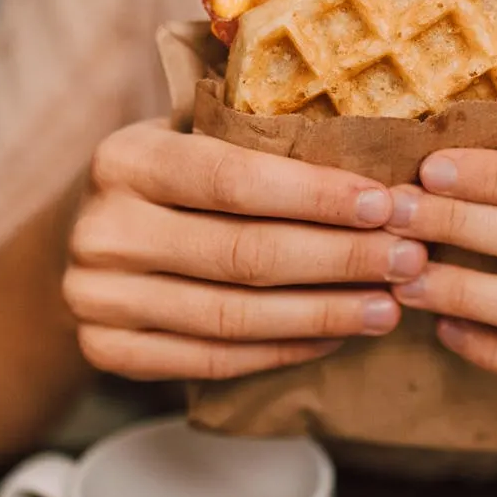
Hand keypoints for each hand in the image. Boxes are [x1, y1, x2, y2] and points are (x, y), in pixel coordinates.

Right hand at [63, 120, 426, 380]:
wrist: (88, 237)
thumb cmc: (171, 180)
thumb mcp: (193, 136)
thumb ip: (257, 137)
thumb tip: (379, 148)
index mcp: (125, 158)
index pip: (233, 180)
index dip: (316, 196)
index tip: (385, 204)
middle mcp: (102, 230)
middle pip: (242, 254)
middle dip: (340, 257)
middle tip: (408, 258)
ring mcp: (97, 298)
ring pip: (233, 316)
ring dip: (324, 313)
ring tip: (388, 306)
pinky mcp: (106, 351)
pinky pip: (212, 360)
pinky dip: (283, 350)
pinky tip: (337, 336)